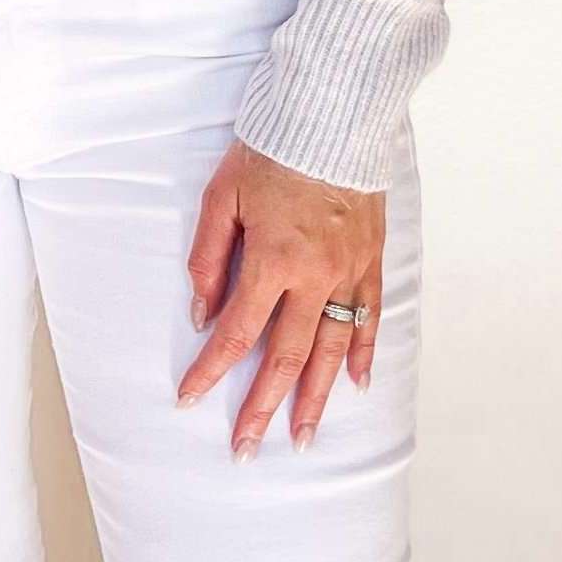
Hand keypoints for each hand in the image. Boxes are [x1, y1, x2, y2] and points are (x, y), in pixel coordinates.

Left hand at [175, 139, 383, 452]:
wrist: (333, 112)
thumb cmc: (270, 150)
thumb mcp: (221, 197)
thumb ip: (209, 258)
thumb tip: (204, 314)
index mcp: (273, 260)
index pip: (237, 333)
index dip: (211, 372)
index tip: (189, 401)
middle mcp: (315, 276)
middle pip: (287, 357)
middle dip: (263, 408)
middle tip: (247, 449)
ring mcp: (349, 271)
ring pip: (333, 350)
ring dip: (316, 399)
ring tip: (303, 437)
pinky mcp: (372, 259)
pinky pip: (371, 316)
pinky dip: (365, 353)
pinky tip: (356, 385)